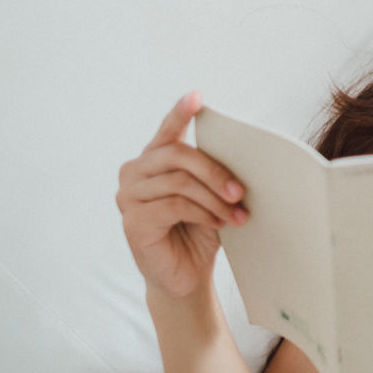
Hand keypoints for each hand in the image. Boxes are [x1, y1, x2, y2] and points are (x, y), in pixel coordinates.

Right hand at [116, 91, 248, 298]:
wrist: (188, 275)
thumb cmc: (200, 229)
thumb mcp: (211, 194)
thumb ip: (214, 171)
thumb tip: (244, 152)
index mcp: (154, 158)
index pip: (168, 129)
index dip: (180, 112)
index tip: (197, 97)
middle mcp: (134, 172)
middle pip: (178, 155)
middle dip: (215, 171)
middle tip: (241, 191)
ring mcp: (127, 196)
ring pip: (180, 182)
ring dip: (215, 198)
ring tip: (237, 214)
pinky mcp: (132, 221)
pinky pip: (175, 206)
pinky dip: (204, 213)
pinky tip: (218, 223)